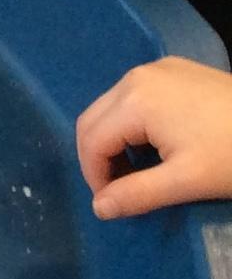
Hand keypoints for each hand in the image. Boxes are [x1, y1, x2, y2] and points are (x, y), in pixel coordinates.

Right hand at [77, 57, 231, 217]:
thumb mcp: (186, 181)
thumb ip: (137, 194)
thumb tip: (99, 209)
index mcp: (134, 100)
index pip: (91, 140)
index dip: (94, 176)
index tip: (112, 204)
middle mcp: (136, 77)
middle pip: (95, 118)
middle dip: (99, 158)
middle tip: (121, 190)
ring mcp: (157, 69)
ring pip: (113, 106)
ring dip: (116, 140)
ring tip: (140, 171)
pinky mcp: (176, 70)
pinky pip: (136, 96)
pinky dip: (134, 123)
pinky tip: (158, 145)